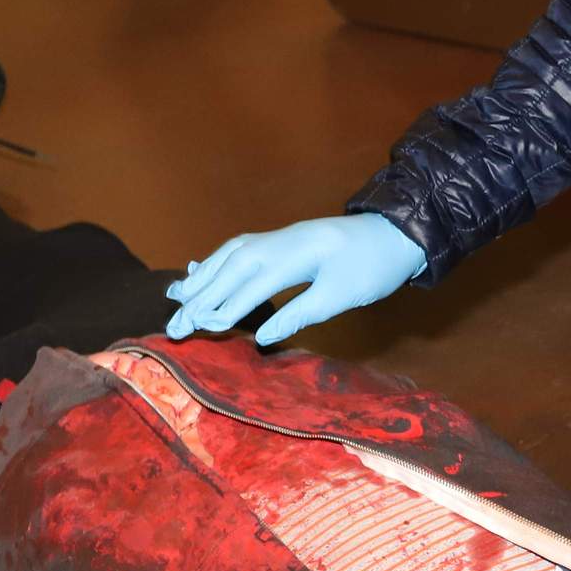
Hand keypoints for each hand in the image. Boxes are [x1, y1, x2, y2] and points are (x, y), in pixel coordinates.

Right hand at [162, 215, 426, 347]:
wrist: (397, 232)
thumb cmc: (374, 266)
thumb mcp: (342, 295)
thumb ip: (301, 313)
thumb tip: (263, 338)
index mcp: (296, 254)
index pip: (251, 283)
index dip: (225, 307)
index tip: (201, 329)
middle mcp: (280, 240)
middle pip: (231, 269)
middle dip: (199, 297)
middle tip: (173, 325)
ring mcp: (279, 237)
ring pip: (230, 256)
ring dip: (201, 278)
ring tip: (174, 299)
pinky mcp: (282, 239)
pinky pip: (239, 248)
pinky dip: (215, 262)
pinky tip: (200, 271)